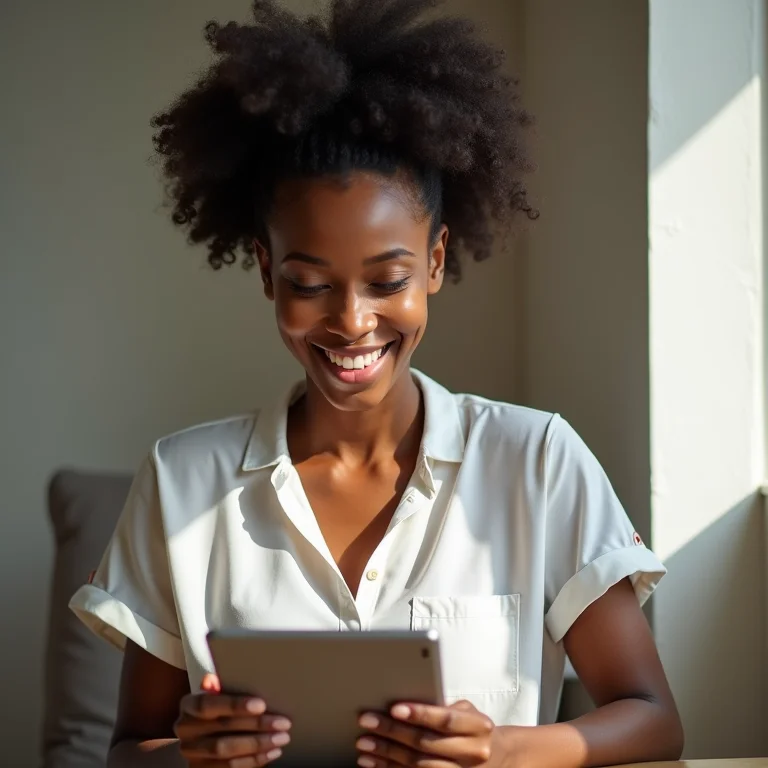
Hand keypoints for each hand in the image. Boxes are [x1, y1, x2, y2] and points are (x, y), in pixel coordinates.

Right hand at [174, 674, 291, 766]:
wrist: (202, 740)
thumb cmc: (219, 710)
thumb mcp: (219, 695)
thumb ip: (220, 689)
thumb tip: (210, 680)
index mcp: (188, 706)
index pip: (208, 704)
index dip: (234, 704)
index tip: (261, 705)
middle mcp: (185, 730)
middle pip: (222, 728)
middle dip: (256, 726)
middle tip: (283, 723)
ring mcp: (192, 754)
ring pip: (226, 751)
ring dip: (258, 745)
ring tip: (281, 738)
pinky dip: (253, 760)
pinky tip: (271, 752)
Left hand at [356, 699, 496, 767]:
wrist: (497, 758)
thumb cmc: (472, 727)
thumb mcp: (467, 711)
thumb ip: (442, 707)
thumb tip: (405, 699)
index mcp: (478, 727)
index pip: (445, 719)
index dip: (419, 714)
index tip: (394, 708)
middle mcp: (473, 753)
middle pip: (426, 743)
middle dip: (392, 732)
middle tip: (367, 721)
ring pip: (417, 765)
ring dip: (386, 755)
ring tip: (364, 744)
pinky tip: (375, 763)